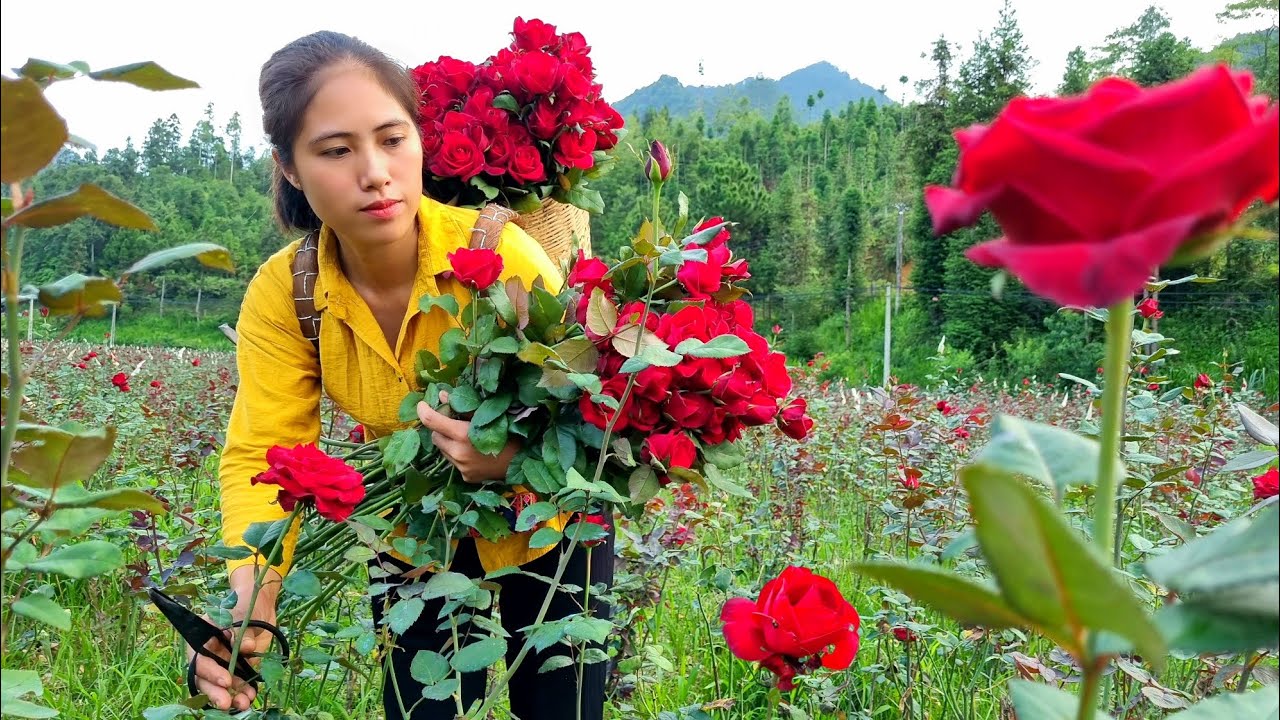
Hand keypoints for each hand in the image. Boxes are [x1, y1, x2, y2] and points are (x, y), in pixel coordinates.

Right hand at [186, 564, 280, 710]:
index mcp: (203, 639)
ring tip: (244, 703)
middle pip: (206, 679)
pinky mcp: (238, 668)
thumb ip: (244, 631)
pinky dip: (243, 692)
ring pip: (221, 685)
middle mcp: (210, 654)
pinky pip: (238, 684)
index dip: (211, 673)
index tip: (226, 680)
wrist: (260, 604)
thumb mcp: (243, 613)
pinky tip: (251, 697)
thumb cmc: (245, 604)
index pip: (200, 660)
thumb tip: (246, 648)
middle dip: (216, 692)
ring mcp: (223, 663)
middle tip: (227, 703)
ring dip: (231, 696)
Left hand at [418, 393, 518, 483]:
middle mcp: (458, 453)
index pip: (432, 421)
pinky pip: (454, 463)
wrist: (524, 461)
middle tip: (452, 424)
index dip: (424, 411)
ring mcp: (461, 467)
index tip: (423, 405)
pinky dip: (459, 455)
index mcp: (462, 434)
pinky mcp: (466, 476)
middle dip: (440, 429)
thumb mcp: (486, 415)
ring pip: (444, 450)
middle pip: (435, 437)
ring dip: (449, 443)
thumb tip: (441, 396)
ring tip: (466, 439)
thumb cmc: (509, 433)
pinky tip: (473, 453)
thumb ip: (462, 406)